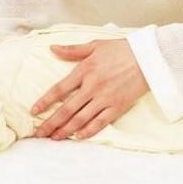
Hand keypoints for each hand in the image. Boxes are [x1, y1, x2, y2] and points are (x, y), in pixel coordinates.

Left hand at [31, 39, 148, 139]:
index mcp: (84, 70)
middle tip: (39, 132)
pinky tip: (78, 137)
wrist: (148, 57)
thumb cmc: (121, 49)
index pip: (59, 89)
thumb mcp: (94, 46)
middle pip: (67, 108)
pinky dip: (88, 131)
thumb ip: (72, 50)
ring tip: (54, 138)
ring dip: (66, 130)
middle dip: (51, 122)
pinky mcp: (117, 107)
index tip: (34, 111)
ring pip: (81, 119)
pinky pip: (100, 123)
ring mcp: (105, 98)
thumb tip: (52, 48)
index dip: (45, 101)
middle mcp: (92, 86)